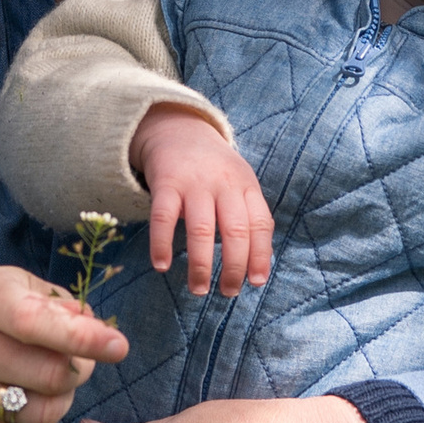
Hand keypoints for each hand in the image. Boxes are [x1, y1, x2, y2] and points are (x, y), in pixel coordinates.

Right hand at [0, 266, 127, 422]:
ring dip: (61, 403)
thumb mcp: (30, 290)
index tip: (118, 347)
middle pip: (45, 375)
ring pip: (38, 414)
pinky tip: (32, 407)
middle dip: (77, 372)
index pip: (30, 321)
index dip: (80, 338)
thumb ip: (67, 307)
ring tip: (53, 387)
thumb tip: (99, 336)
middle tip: (76, 365)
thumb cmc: (1, 316)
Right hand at [130, 102, 272, 297]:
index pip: (260, 224)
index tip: (256, 282)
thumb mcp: (241, 184)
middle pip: (235, 230)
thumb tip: (259, 266)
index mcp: (247, 186)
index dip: (261, 255)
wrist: (180, 130)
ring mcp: (194, 183)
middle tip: (228, 292)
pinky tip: (162, 266)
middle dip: (234, 267)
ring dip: (201, 264)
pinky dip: (162, 244)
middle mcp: (224, 184)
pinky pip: (163, 217)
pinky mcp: (166, 183)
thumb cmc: (215, 171)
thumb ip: (250, 217)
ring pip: (201, 229)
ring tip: (199, 289)